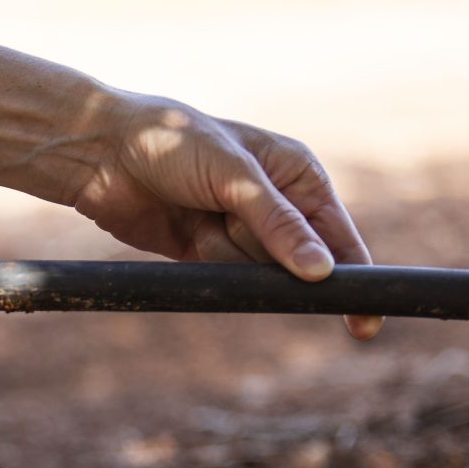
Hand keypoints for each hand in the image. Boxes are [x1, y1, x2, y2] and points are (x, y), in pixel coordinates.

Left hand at [71, 94, 380, 340]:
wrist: (102, 153)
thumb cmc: (173, 143)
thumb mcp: (233, 178)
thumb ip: (277, 225)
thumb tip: (321, 272)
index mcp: (298, 174)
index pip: (339, 236)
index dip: (354, 278)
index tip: (366, 324)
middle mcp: (276, 204)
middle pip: (297, 263)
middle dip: (270, 260)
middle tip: (229, 228)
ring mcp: (239, 230)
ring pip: (256, 273)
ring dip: (229, 254)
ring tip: (200, 216)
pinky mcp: (205, 252)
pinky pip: (223, 277)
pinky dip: (208, 263)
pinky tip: (189, 232)